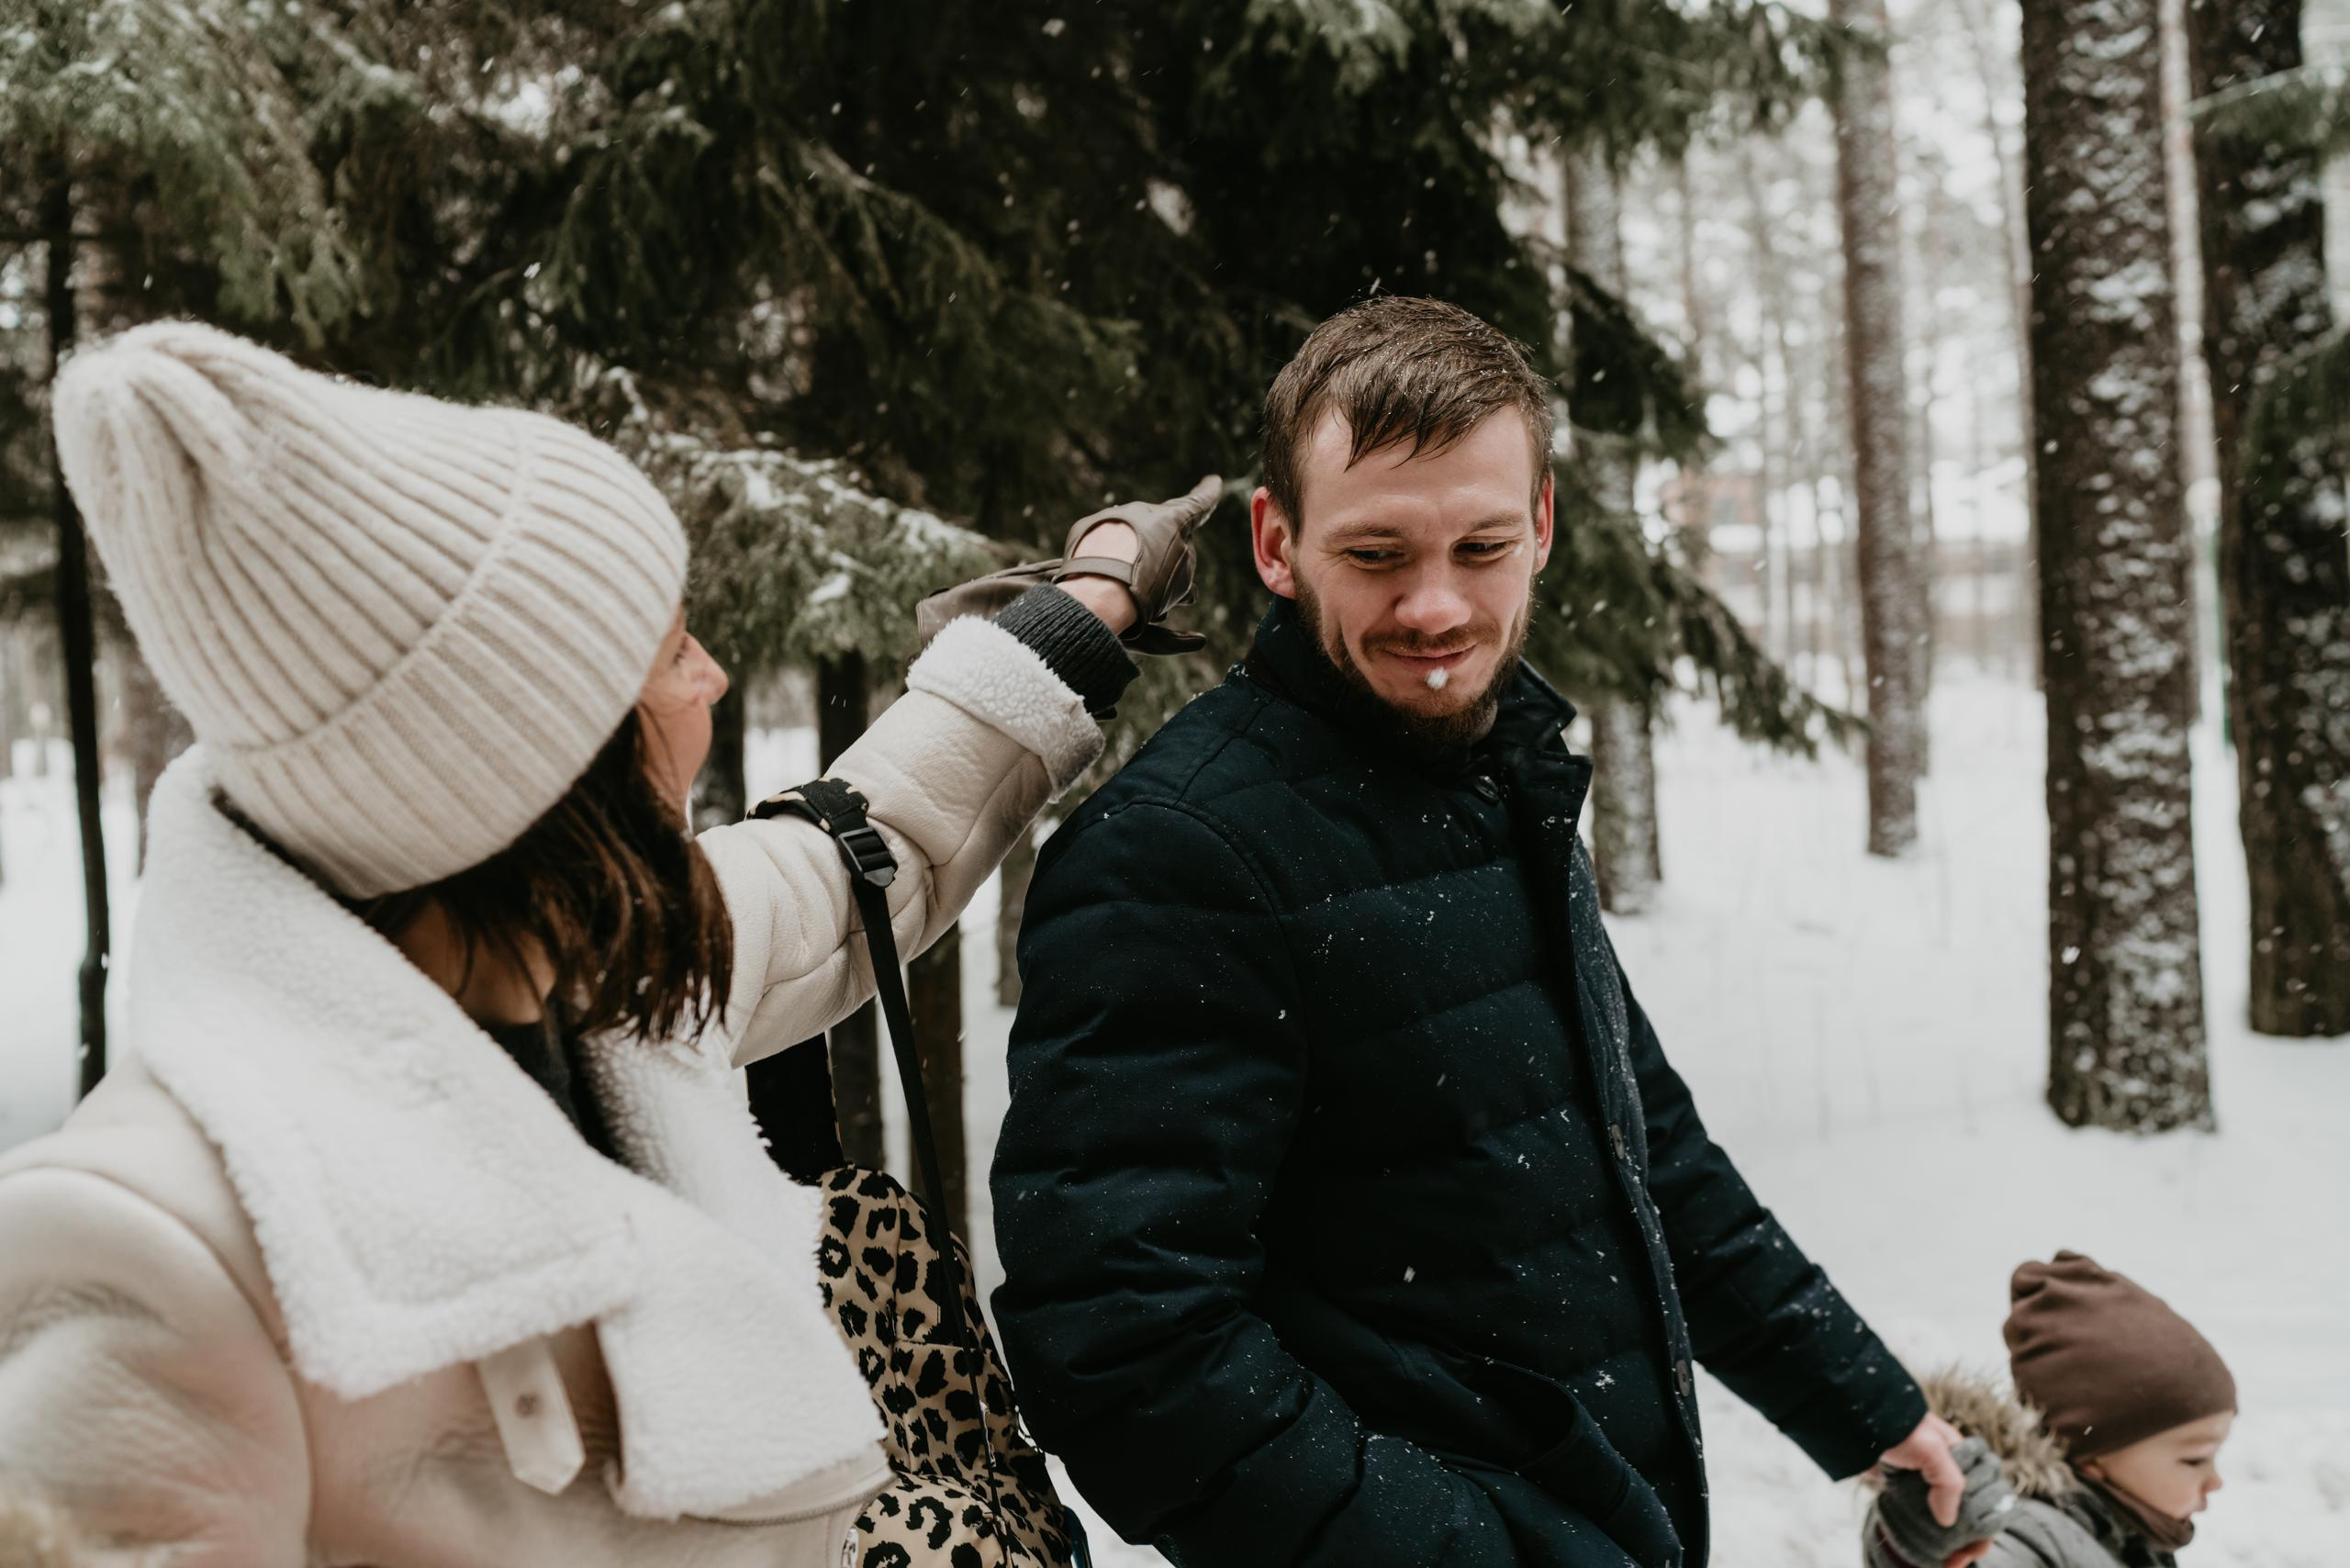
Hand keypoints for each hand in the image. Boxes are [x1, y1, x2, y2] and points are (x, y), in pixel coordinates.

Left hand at [1055, 474, 1220, 653]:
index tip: (1213, 481)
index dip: (1208, 494)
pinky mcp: (1086, 528)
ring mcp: (1113, 517)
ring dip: (1131, 560)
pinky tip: (1105, 580)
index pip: (1197, 504)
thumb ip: (1184, 568)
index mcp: (1172, 519)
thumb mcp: (1180, 582)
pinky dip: (1107, 560)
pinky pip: (1103, 542)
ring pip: (1129, 538)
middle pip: (1158, 531)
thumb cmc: (1148, 585)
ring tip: (1128, 589)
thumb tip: (1180, 573)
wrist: (1099, 590)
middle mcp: (1142, 510)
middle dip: (1159, 553)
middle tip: (1157, 581)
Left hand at [1871, 1427, 2013, 1567]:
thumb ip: (1949, 1483)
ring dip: (1950, 1539)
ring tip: (1946, 1561)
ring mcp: (1927, 1479)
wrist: (1860, 1417)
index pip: (1989, 1498)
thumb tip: (1948, 1521)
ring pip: (1949, 1516)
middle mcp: (1949, 1469)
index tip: (1971, 1552)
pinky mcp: (1906, 1485)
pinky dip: (1929, 1530)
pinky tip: (1930, 1547)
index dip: (1985, 1528)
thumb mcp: (1932, 1449)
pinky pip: (1924, 1512)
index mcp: (1964, 1458)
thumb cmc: (1899, 1427)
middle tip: (1954, 1562)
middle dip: (1968, 1540)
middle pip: (1971, 1512)